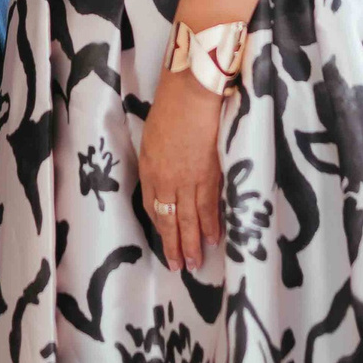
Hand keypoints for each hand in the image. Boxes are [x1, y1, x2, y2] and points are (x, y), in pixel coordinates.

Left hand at [138, 71, 224, 269]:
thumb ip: (157, 160)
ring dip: (192, 244)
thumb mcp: (152, 137)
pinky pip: (209, 207)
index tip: (165, 239)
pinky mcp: (210, 177)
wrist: (191, 95)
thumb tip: (165, 174)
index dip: (160, 226)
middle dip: (174, 245)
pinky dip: (211, 225)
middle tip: (178, 267)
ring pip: (190, 221)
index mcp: (149, 171)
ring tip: (195, 263)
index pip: (152, 207)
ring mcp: (189, 182)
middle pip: (170, 221)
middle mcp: (167, 182)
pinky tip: (213, 239)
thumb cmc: (170, 107)